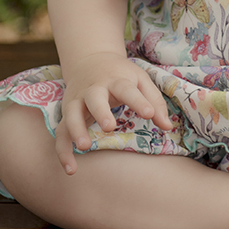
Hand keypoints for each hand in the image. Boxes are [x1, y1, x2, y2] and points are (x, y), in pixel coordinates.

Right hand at [56, 52, 172, 173]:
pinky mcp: (67, 113)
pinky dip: (62, 150)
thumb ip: (155, 102)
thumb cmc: (121, 75)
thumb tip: (168, 127)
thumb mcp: (141, 80)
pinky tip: (71, 169)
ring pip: (71, 114)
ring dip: (76, 129)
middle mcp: (94, 89)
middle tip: (109, 126)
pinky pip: (61, 132)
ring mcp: (77, 100)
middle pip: (94, 97)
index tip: (149, 114)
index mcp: (116, 80)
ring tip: (84, 147)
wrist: (90, 60)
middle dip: (100, 111)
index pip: (127, 89)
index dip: (139, 101)